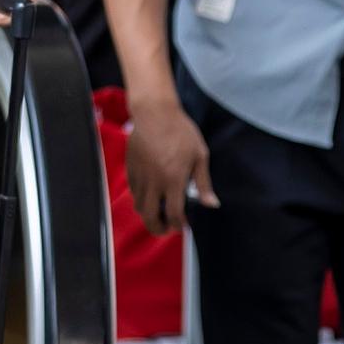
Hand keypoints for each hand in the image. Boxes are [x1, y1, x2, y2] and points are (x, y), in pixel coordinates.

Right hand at [125, 95, 216, 234]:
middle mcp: (154, 182)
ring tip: (160, 214)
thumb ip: (204, 183)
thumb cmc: (181, 132)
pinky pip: (133, 193)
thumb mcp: (200, 155)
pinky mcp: (130, 170)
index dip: (179, 225)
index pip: (174, 214)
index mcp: (173, 180)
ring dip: (149, 215)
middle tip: (167, 230)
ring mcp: (140, 177)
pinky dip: (141, 200)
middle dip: (159, 229)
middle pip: (151, 217)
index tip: (184, 225)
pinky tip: (152, 196)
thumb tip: (212, 204)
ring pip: (139, 207)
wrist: (155, 113)